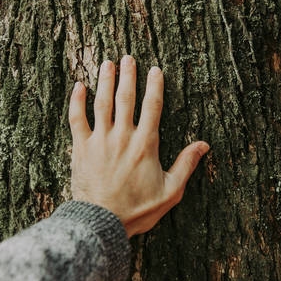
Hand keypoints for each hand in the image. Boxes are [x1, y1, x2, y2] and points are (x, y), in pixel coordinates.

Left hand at [68, 55, 209, 236]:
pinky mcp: (81, 148)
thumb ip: (186, 165)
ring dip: (105, 81)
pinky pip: (76, 119)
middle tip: (128, 57)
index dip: (155, 86)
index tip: (155, 70)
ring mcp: (100, 140)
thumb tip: (204, 145)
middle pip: (126, 98)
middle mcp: (123, 137)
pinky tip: (78, 86)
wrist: (102, 223)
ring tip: (107, 63)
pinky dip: (76, 101)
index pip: (152, 107)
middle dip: (128, 76)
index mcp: (146, 145)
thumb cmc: (137, 211)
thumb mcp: (170, 191)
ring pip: (102, 103)